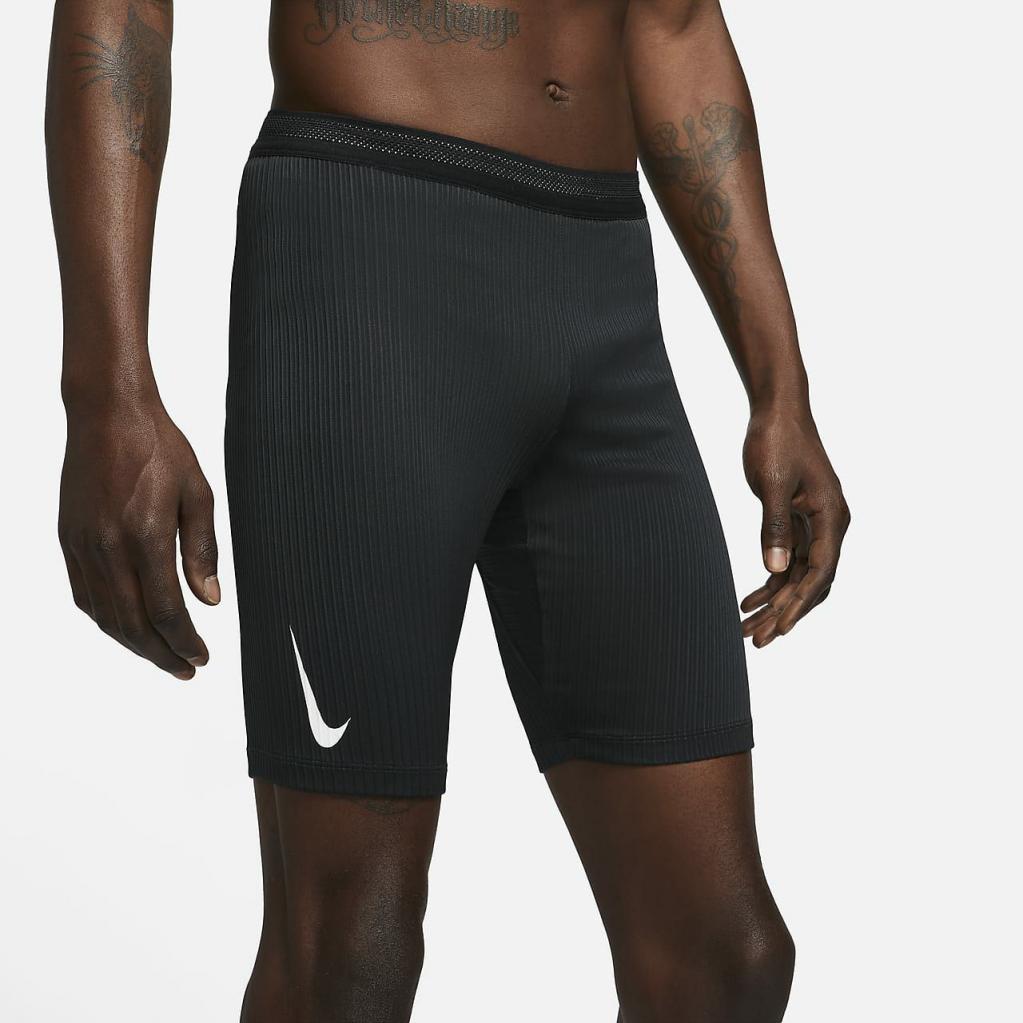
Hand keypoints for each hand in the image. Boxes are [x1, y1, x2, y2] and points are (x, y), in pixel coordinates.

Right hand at [58, 401, 219, 678]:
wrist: (107, 413)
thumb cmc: (159, 447)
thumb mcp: (198, 494)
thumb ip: (202, 551)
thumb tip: (210, 600)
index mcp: (146, 536)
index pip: (165, 610)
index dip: (184, 641)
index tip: (201, 657)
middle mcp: (109, 547)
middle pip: (133, 623)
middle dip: (161, 653)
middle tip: (186, 669)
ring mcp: (82, 545)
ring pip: (105, 615)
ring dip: (134, 643)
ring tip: (162, 655)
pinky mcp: (68, 539)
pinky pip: (84, 594)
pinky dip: (107, 619)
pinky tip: (128, 627)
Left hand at [740, 405, 849, 646]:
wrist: (776, 412)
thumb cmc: (777, 441)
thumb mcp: (773, 484)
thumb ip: (774, 526)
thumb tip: (776, 569)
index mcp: (832, 517)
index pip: (820, 571)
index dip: (800, 603)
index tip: (781, 629)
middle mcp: (828, 526)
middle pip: (810, 582)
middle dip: (784, 613)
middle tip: (758, 641)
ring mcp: (812, 526)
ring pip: (795, 577)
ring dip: (773, 604)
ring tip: (746, 630)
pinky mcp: (794, 523)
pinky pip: (785, 562)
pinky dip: (768, 582)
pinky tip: (746, 601)